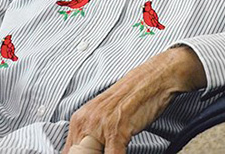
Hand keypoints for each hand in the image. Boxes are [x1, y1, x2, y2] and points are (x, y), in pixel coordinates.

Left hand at [62, 46, 205, 153]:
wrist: (156, 78)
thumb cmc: (135, 95)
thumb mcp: (106, 114)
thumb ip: (92, 133)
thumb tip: (87, 149)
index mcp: (80, 119)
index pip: (68, 151)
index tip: (91, 153)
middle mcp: (86, 121)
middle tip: (106, 150)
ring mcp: (101, 125)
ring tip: (113, 151)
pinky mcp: (117, 130)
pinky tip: (121, 153)